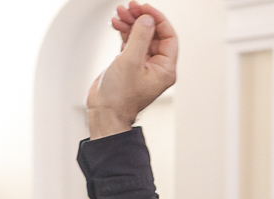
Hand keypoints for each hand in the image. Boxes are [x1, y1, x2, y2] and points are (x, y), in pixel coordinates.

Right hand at [87, 2, 177, 138]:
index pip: (168, 36)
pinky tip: (116, 23)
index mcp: (165, 69)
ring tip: (119, 13)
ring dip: (131, 23)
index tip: (143, 8)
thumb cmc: (119, 98)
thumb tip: (147, 19)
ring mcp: (143, 65)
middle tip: (129, 7)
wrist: (105, 112)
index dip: (157, 19)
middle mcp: (156, 67)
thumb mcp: (130, 62)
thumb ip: (140, 38)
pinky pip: (130, 42)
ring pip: (141, 36)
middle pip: (154, 34)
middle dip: (141, 18)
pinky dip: (124, 31)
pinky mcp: (129, 64)